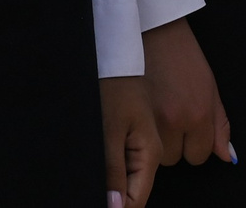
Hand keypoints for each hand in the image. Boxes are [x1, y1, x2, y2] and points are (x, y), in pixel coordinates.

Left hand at [99, 73, 160, 207]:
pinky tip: (99, 154)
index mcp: (150, 153)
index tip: (98, 201)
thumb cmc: (113, 85)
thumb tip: (115, 207)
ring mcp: (142, 142)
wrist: (114, 54)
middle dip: (111, 194)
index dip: (116, 207)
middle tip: (94, 178)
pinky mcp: (131, 132)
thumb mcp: (109, 131)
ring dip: (108, 179)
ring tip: (96, 162)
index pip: (136, 200)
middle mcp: (150, 151)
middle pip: (132, 190)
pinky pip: (122, 159)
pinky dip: (108, 164)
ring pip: (126, 176)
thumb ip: (113, 171)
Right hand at [141, 18, 231, 167]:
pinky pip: (137, 140)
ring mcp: (150, 117)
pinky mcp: (130, 110)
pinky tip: (142, 112)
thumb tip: (227, 157)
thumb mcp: (210, 87)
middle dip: (173, 143)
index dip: (193, 143)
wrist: (152, 28)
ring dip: (155, 139)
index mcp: (199, 114)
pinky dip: (140, 131)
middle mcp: (175, 120)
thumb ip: (220, 126)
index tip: (187, 128)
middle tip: (169, 116)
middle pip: (174, 157)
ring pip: (153, 152)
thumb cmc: (182, 54)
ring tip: (154, 113)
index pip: (198, 156)